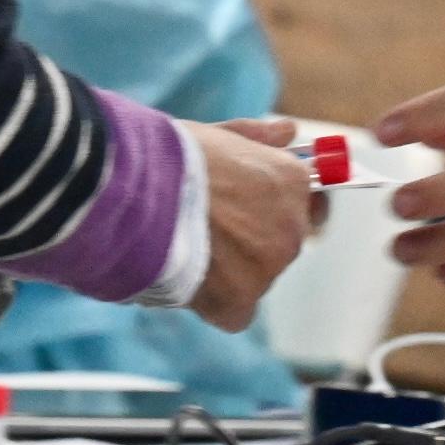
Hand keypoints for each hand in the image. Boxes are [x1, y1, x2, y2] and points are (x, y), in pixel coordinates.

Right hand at [186, 116, 316, 332]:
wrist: (137, 193)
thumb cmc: (173, 156)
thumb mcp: (218, 135)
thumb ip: (257, 138)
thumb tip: (289, 132)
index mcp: (290, 182)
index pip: (306, 202)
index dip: (277, 205)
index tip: (253, 206)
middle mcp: (290, 226)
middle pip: (282, 241)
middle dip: (252, 238)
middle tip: (209, 227)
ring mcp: (268, 267)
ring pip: (256, 275)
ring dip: (230, 269)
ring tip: (186, 249)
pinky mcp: (240, 301)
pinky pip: (236, 312)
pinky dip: (214, 303)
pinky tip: (187, 281)